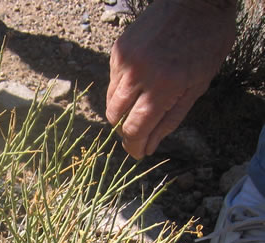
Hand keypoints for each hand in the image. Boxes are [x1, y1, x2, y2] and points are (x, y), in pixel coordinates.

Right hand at [106, 0, 235, 159]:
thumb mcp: (199, 84)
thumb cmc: (207, 42)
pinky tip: (141, 78)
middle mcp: (139, 74)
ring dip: (123, 108)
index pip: (135, 128)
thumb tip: (149, 145)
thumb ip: (171, 118)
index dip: (134, 145)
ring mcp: (125, 60)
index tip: (137, 153)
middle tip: (138, 131)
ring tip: (141, 102)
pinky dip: (123, 86)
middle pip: (116, 117)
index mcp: (164, 86)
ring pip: (111, 99)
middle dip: (125, 129)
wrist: (196, 1)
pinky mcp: (118, 50)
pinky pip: (113, 79)